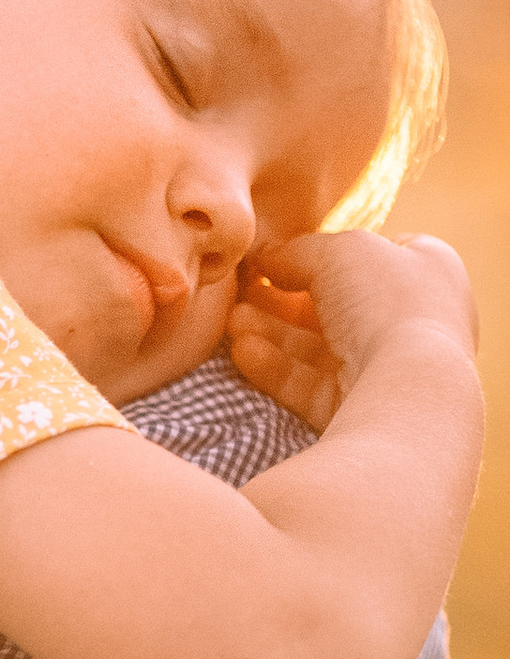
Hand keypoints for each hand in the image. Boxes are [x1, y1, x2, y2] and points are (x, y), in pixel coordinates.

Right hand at [231, 228, 475, 433]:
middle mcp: (412, 318)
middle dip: (283, 297)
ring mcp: (388, 367)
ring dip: (271, 331)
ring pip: (317, 346)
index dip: (326, 252)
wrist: (408, 387)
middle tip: (243, 291)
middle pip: (335, 304)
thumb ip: (296, 251)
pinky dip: (276, 367)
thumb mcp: (338, 251)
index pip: (370, 255)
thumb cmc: (386, 302)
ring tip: (232, 322)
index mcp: (426, 269)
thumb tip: (265, 257)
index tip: (281, 256)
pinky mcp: (361, 407)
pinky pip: (311, 383)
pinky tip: (243, 351)